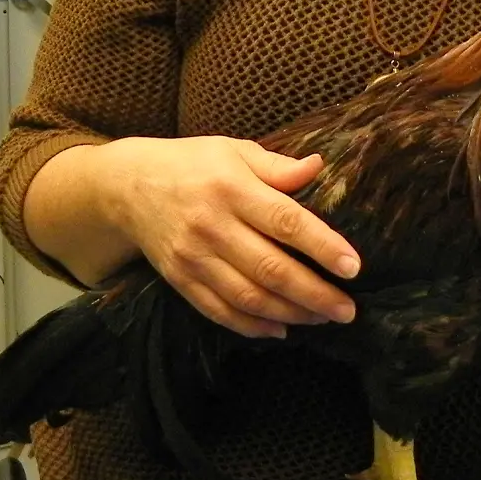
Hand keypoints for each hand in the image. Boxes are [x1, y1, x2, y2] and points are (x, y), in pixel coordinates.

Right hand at [106, 135, 360, 338]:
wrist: (127, 185)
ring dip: (290, 314)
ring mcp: (193, 257)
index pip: (285, 221)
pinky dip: (252, 325)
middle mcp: (212, 226)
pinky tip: (280, 329)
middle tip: (348, 310)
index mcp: (231, 187)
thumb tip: (319, 167)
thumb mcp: (234, 150)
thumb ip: (277, 165)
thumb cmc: (192, 162)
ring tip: (323, 319)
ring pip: (248, 297)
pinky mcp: (180, 280)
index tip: (353, 267)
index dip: (322, 247)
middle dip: (314, 294)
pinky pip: (219, 311)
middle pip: (270, 268)